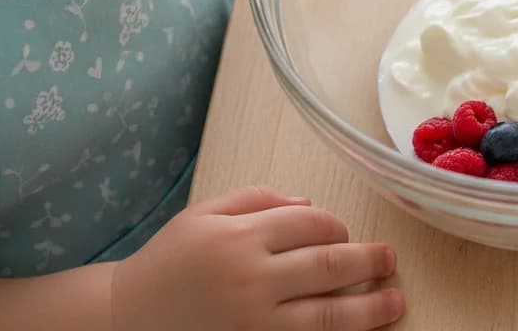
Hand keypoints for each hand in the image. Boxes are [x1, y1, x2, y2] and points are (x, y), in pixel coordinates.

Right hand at [110, 185, 402, 330]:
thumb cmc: (168, 264)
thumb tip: (309, 202)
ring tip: (396, 302)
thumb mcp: (205, 214)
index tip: (346, 230)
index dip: (336, 224)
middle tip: (390, 260)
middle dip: (368, 261)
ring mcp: (254, 325)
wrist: (121, 322)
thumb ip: (258, 199)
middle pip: (328, 265)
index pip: (310, 223)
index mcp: (242, 237)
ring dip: (368, 308)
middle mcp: (252, 280)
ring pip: (326, 315)